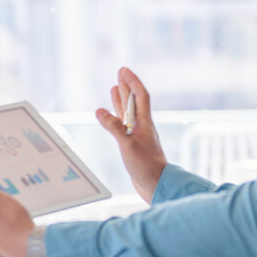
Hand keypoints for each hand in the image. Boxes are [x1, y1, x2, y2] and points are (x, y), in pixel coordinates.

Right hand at [95, 66, 167, 202]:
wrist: (157, 185)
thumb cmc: (146, 167)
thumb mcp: (127, 145)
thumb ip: (114, 127)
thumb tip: (100, 111)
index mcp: (145, 123)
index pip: (140, 96)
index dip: (132, 82)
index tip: (124, 70)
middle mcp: (142, 126)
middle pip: (135, 101)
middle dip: (127, 86)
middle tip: (120, 72)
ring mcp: (138, 135)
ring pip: (129, 113)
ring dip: (122, 99)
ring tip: (116, 88)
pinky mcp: (133, 144)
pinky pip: (124, 125)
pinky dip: (117, 117)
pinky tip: (111, 116)